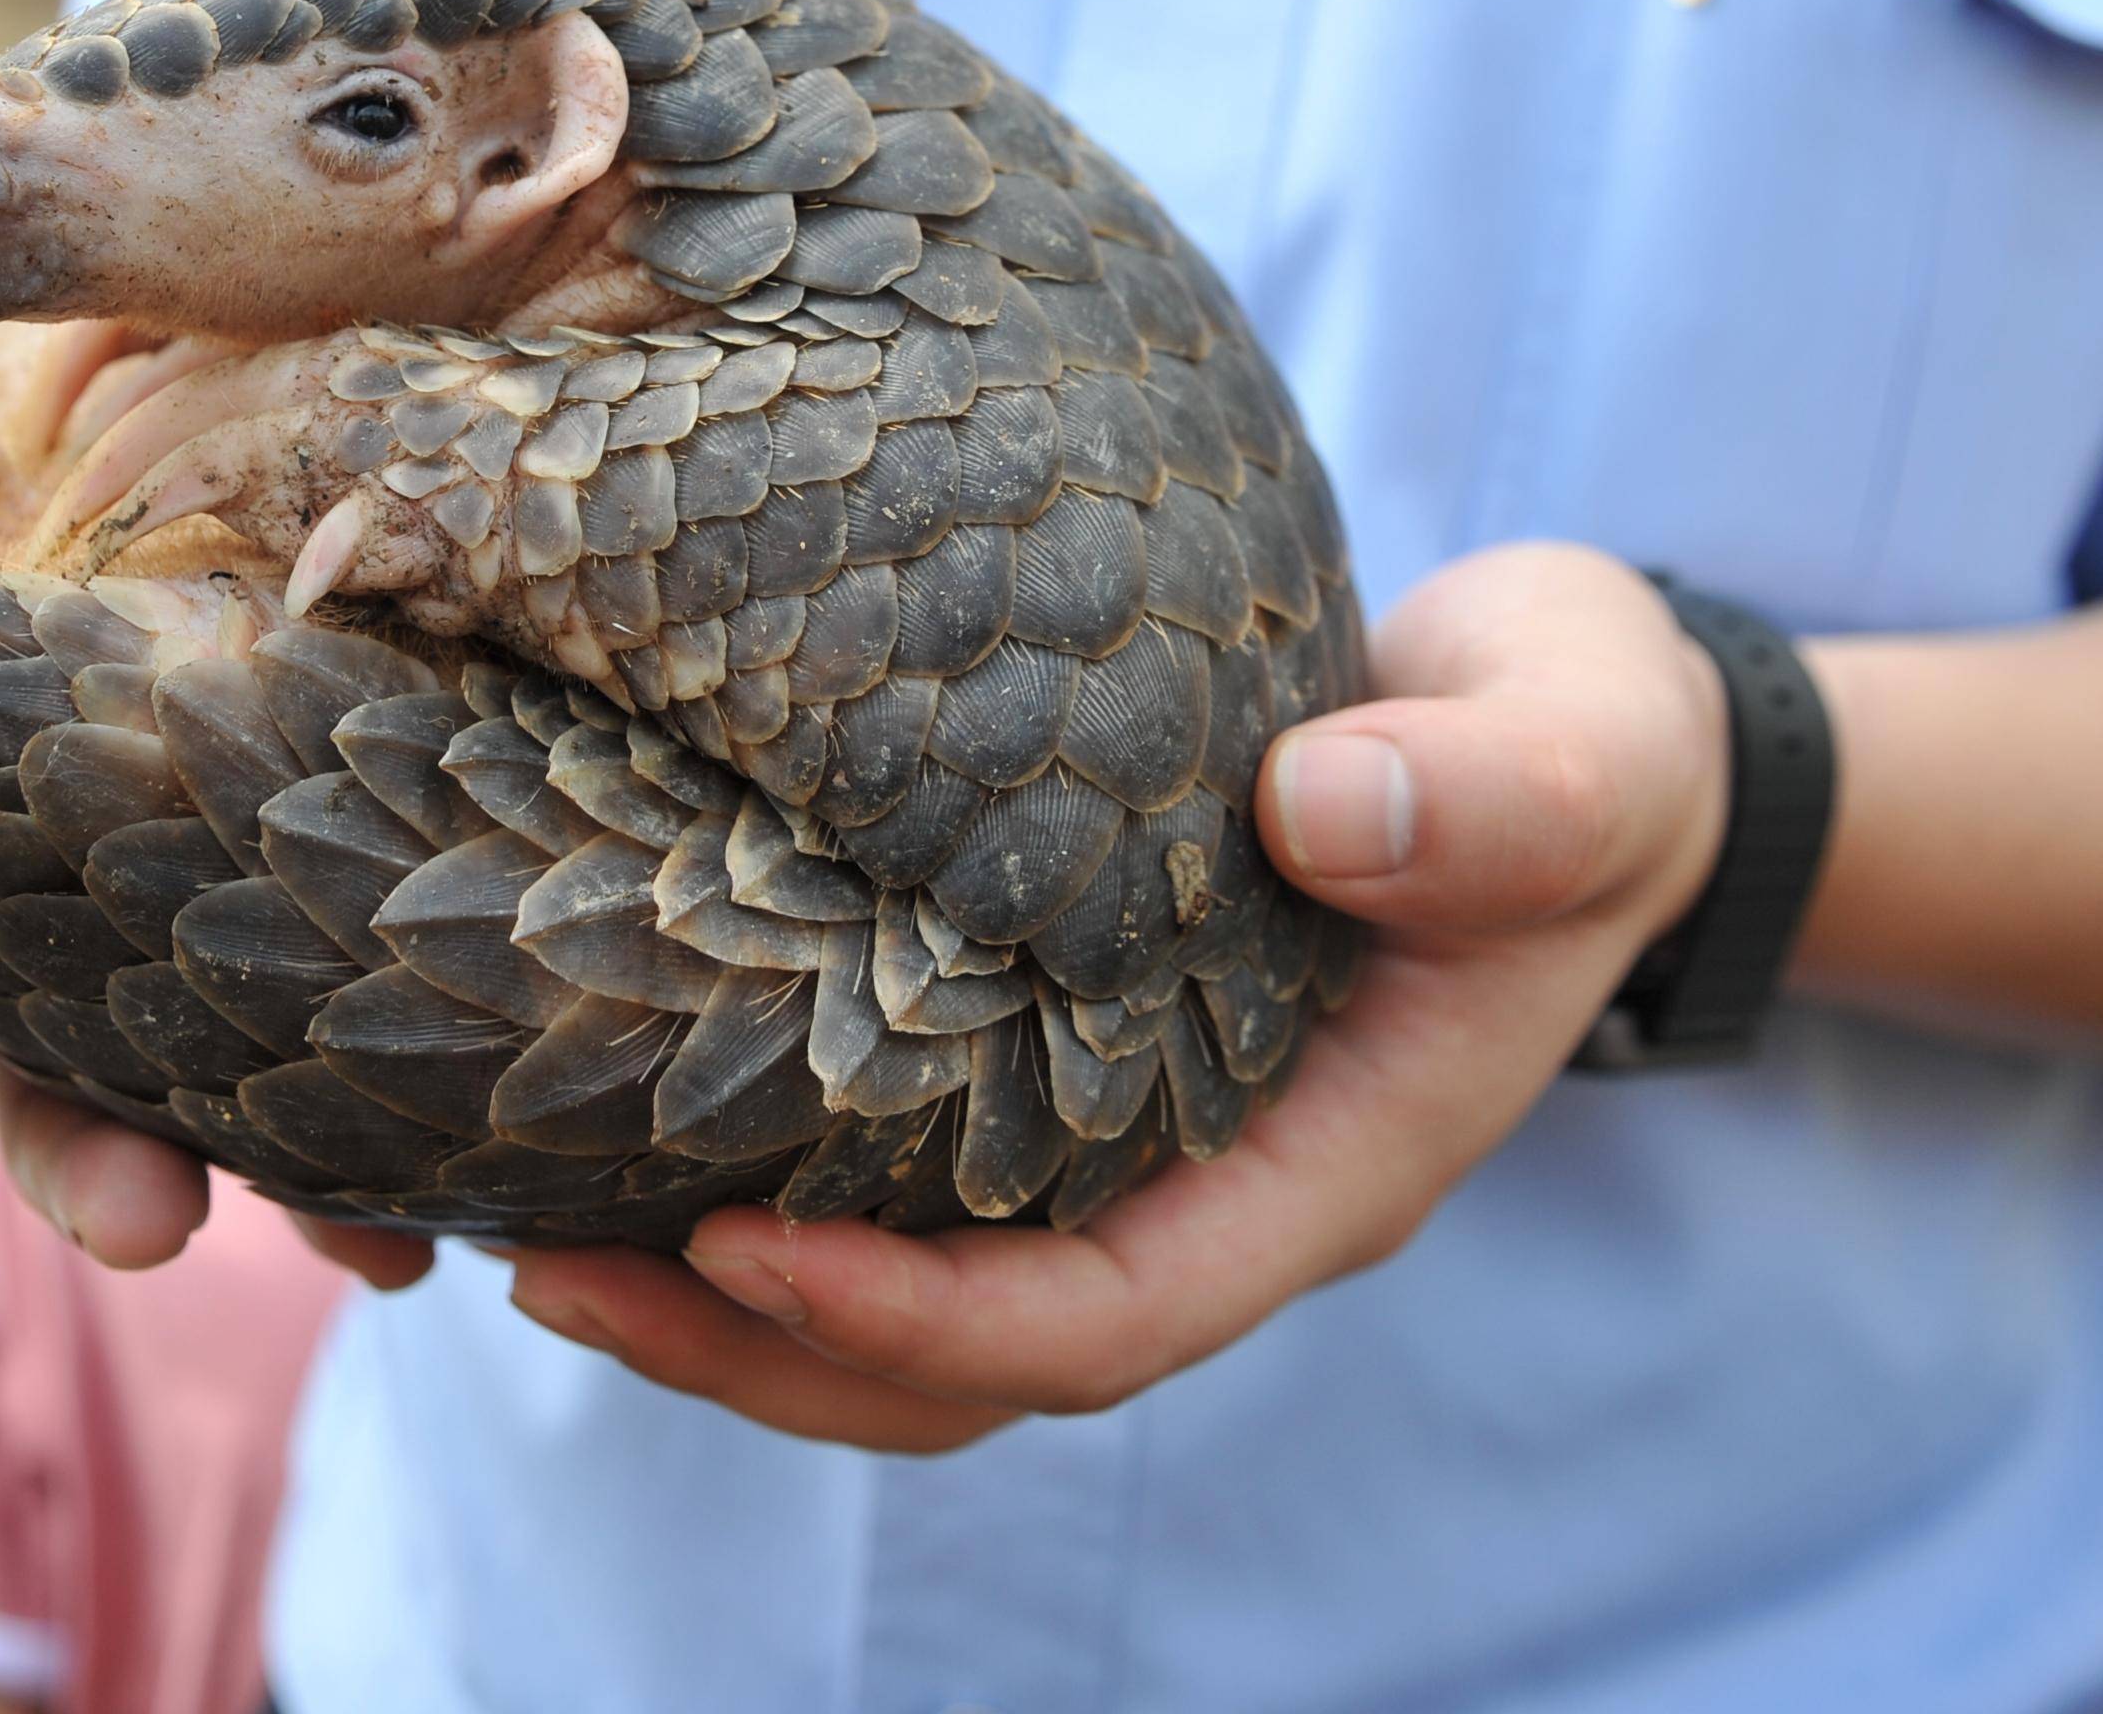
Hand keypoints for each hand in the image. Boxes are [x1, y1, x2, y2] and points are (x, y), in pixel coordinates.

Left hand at [501, 542, 1729, 1451]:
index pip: (1112, 1317)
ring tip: (520, 1236)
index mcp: (1329, 1163)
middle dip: (754, 1350)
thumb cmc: (1577, 745)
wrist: (1566, 738)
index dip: (923, 1315)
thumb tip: (1324, 815)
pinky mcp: (1058, 1064)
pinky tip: (613, 1108)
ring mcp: (1134, 1146)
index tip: (737, 1251)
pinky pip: (903, 1183)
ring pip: (917, 1308)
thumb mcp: (1581, 748)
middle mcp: (1214, 1190)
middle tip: (542, 1269)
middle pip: (972, 1365)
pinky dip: (757, 1181)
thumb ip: (1497, 797)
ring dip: (721, 1303)